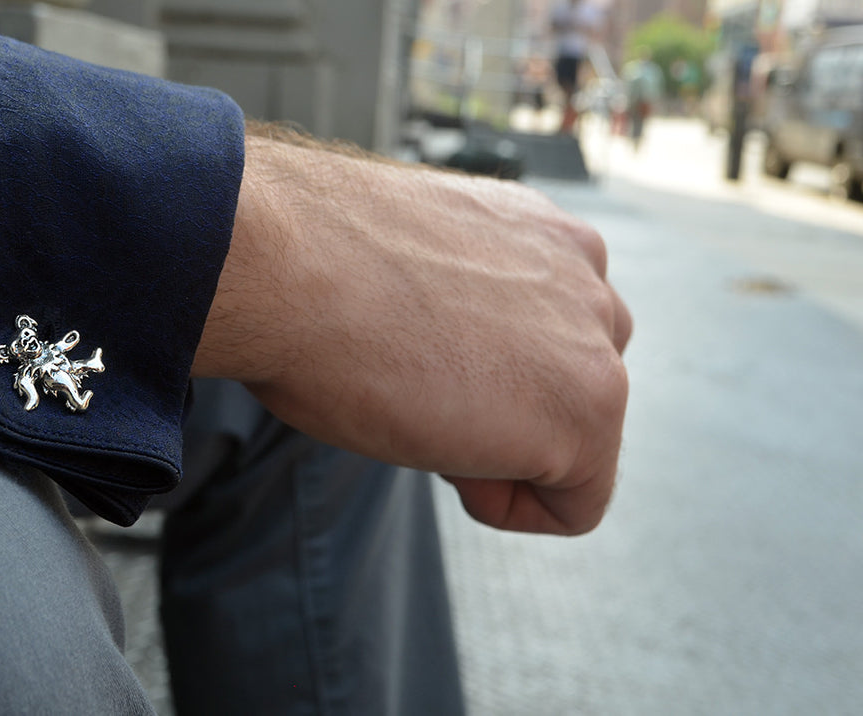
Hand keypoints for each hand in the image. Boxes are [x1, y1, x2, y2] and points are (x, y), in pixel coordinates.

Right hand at [193, 134, 630, 534]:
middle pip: (572, 381)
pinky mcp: (590, 409)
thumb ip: (459, 298)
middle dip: (504, 411)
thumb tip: (452, 350)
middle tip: (417, 395)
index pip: (551, 330)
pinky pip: (579, 505)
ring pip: (578, 441)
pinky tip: (447, 466)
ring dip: (504, 453)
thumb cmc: (308, 265)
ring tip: (424, 418)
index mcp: (537, 232)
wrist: (283, 267)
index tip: (419, 368)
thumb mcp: (405, 269)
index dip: (483, 373)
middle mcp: (582, 272)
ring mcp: (595, 340)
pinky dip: (512, 510)